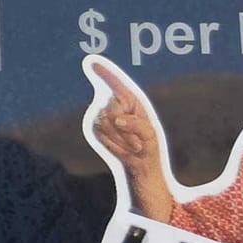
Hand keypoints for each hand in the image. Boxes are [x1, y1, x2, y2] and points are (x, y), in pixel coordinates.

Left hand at [87, 60, 173, 219]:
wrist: (149, 182)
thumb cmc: (134, 161)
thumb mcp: (117, 141)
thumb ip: (110, 124)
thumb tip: (102, 114)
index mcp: (135, 113)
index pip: (120, 89)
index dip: (107, 75)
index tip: (92, 61)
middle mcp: (142, 116)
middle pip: (111, 107)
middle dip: (108, 127)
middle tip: (122, 145)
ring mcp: (147, 128)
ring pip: (114, 119)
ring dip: (113, 139)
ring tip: (126, 151)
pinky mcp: (150, 140)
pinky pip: (132, 126)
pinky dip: (127, 130)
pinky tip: (131, 145)